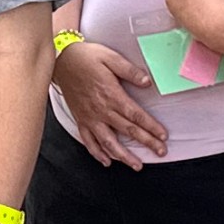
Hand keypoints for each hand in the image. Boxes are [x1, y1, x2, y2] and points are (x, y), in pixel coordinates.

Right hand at [51, 41, 164, 168]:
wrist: (60, 62)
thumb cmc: (86, 58)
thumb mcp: (110, 57)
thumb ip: (129, 70)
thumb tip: (147, 82)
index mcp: (111, 94)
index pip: (136, 115)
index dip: (151, 127)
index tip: (163, 136)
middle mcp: (101, 110)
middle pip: (128, 130)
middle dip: (146, 143)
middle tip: (161, 152)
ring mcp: (90, 118)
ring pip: (109, 142)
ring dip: (123, 156)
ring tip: (136, 165)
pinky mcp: (80, 120)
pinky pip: (88, 141)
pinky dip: (97, 153)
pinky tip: (107, 162)